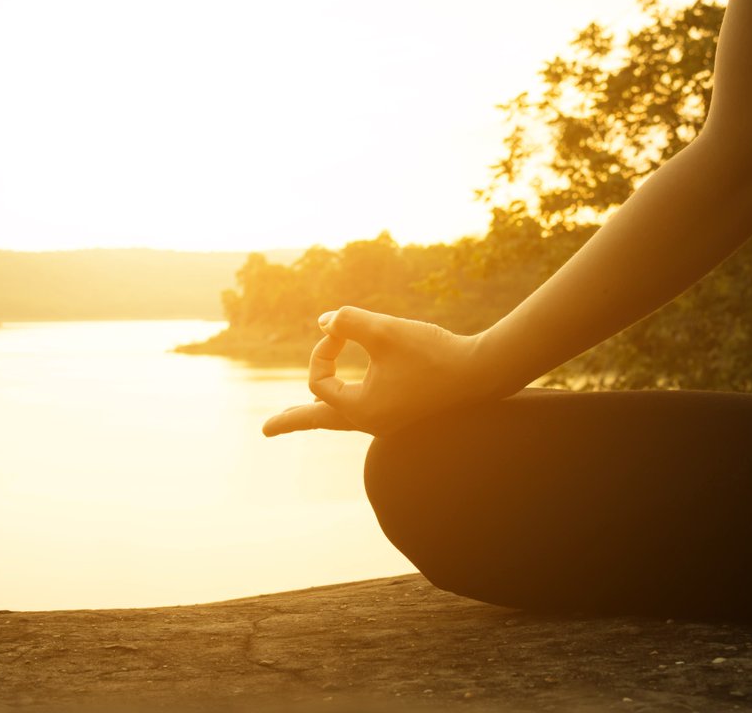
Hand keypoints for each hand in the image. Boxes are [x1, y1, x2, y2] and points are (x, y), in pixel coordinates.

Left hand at [262, 306, 496, 437]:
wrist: (485, 372)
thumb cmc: (436, 353)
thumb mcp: (386, 331)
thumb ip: (348, 322)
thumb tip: (323, 322)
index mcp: (362, 410)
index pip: (319, 381)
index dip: (323, 351)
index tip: (341, 332)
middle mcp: (372, 422)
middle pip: (320, 420)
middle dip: (292, 421)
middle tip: (265, 430)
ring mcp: (388, 421)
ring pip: (340, 418)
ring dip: (316, 414)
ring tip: (293, 418)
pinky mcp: (402, 413)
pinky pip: (360, 413)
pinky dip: (342, 407)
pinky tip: (342, 402)